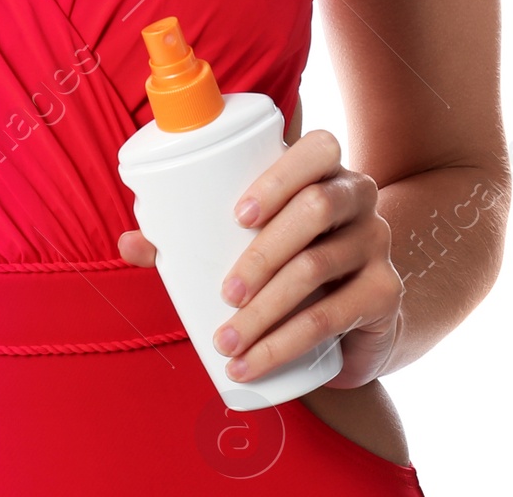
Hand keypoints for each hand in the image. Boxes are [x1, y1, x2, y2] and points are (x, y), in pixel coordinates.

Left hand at [117, 126, 403, 388]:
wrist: (359, 307)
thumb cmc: (289, 254)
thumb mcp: (250, 237)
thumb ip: (191, 233)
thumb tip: (127, 242)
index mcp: (325, 168)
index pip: (317, 149)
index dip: (277, 177)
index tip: (236, 215)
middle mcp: (359, 196)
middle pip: (316, 207)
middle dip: (262, 252)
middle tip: (225, 292)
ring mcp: (376, 243)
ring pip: (318, 267)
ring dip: (266, 310)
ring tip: (227, 340)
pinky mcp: (384, 293)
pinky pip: (334, 317)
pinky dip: (286, 343)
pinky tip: (255, 363)